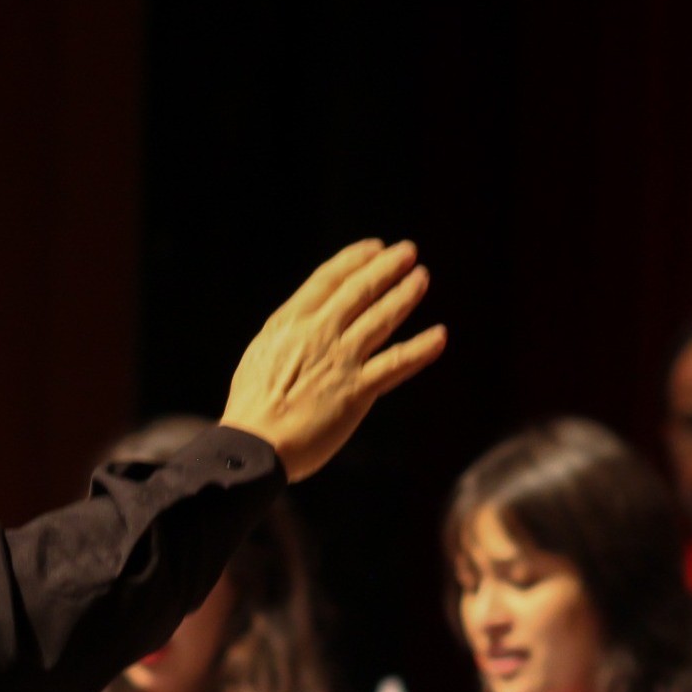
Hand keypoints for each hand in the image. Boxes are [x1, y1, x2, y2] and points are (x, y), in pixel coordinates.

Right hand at [218, 240, 447, 481]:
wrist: (255, 443)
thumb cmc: (251, 406)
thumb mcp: (262, 353)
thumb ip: (288, 334)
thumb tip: (305, 321)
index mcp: (290, 322)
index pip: (328, 280)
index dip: (354, 260)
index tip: (374, 248)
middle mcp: (319, 333)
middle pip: (360, 290)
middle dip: (386, 267)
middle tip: (407, 251)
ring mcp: (342, 360)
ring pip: (382, 318)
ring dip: (405, 295)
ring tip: (422, 278)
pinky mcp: (358, 390)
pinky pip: (396, 364)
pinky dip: (421, 349)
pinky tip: (439, 335)